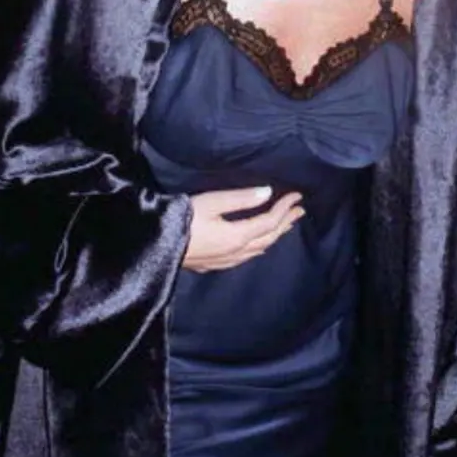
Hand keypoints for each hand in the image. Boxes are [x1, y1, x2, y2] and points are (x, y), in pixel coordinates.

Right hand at [184, 186, 303, 272]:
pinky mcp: (214, 264)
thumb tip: (267, 192)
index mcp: (238, 235)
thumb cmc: (182, 219)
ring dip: (275, 235)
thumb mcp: (212, 202)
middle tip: (300, 210)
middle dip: (286, 222)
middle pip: (269, 237)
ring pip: (259, 249)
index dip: (285, 208)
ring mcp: (226, 261)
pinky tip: (258, 247)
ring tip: (285, 226)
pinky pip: (246, 257)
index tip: (297, 196)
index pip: (270, 220)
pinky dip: (259, 247)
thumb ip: (240, 198)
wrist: (156, 246)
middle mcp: (237, 251)